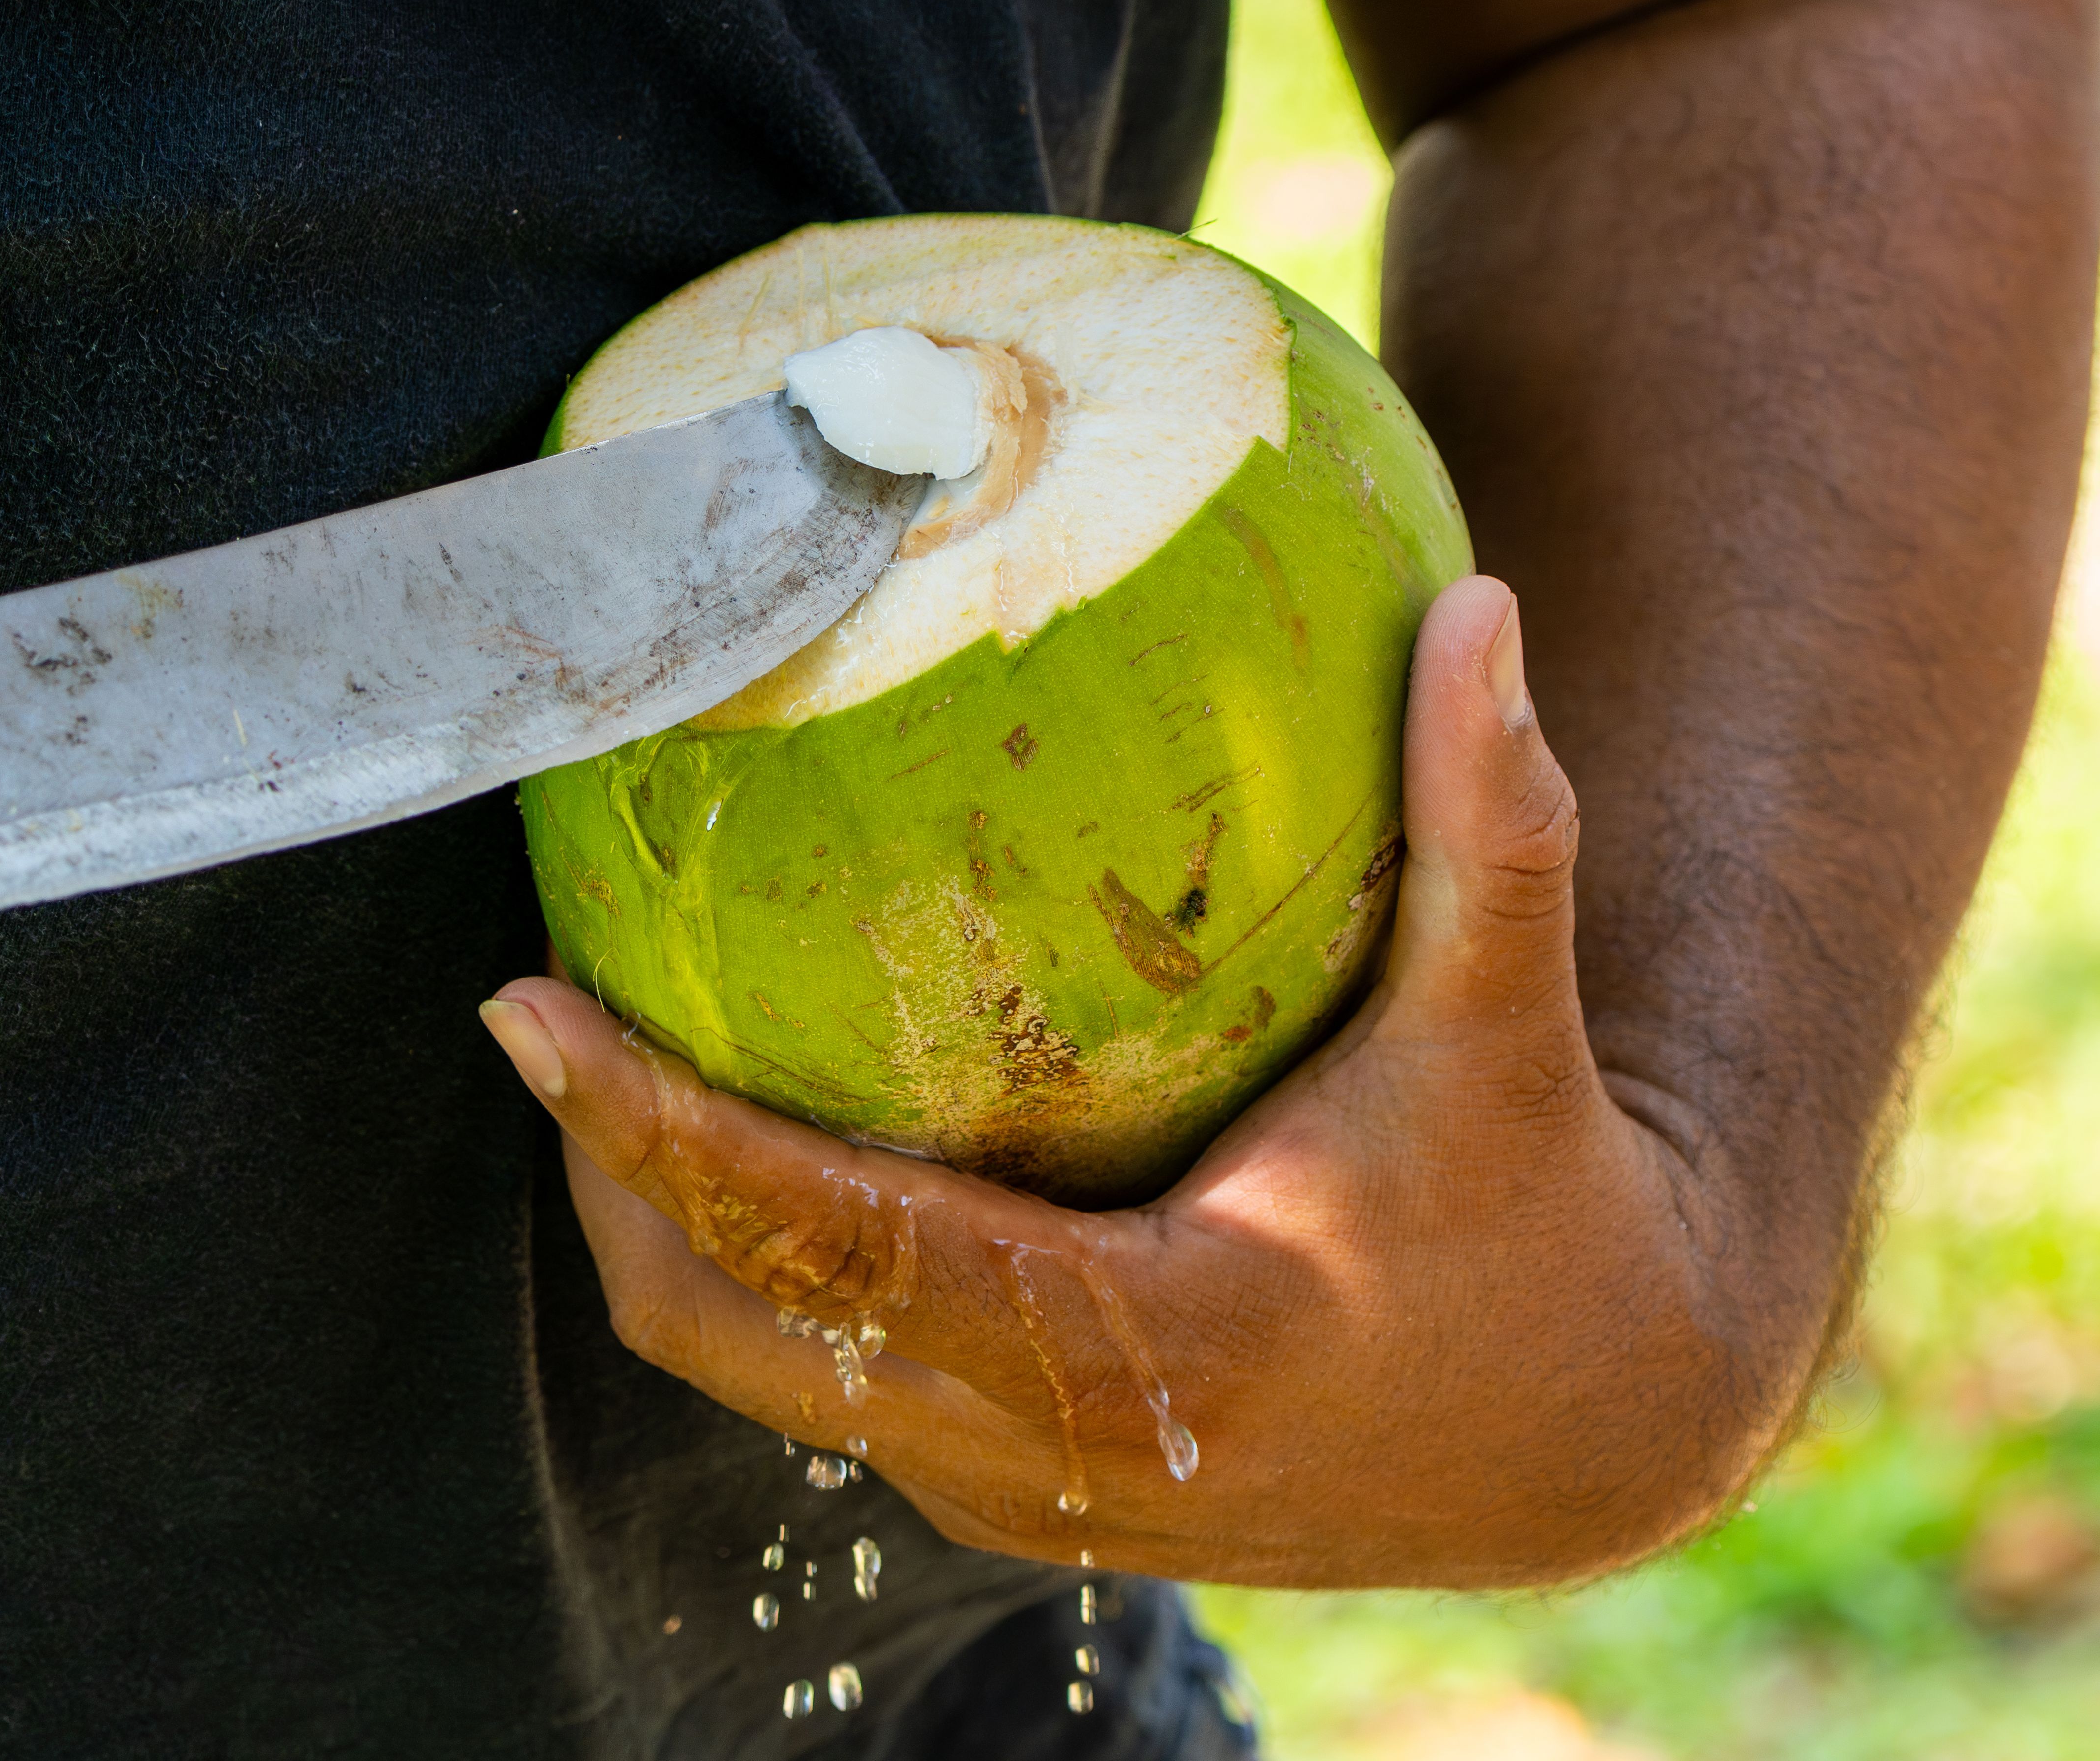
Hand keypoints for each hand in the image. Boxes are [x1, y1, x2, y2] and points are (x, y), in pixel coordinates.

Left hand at [481, 576, 1788, 1586]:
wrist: (1576, 1429)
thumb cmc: (1533, 1211)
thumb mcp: (1506, 1026)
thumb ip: (1494, 824)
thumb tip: (1480, 611)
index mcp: (1157, 1348)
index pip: (840, 1246)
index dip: (659, 1127)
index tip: (523, 1007)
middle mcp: (1050, 1451)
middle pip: (727, 1329)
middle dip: (607, 1172)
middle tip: (543, 1003)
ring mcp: (1017, 1488)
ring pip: (754, 1363)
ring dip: (662, 1215)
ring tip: (611, 1044)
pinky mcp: (1015, 1480)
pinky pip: (820, 1368)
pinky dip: (752, 1257)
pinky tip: (751, 1123)